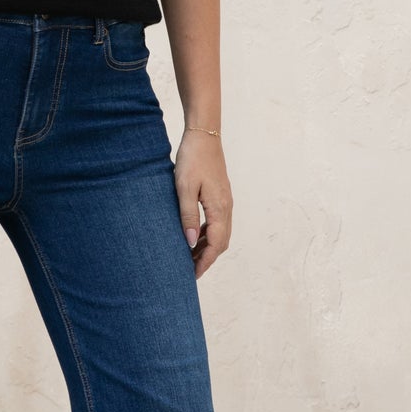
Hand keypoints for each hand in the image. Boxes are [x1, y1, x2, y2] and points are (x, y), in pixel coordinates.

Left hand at [175, 129, 230, 277]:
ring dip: (207, 247)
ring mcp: (225, 201)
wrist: (204, 135)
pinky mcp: (220, 196)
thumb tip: (189, 243)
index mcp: (219, 208)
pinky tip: (193, 236)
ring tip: (189, 257)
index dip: (204, 262)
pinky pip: (217, 222)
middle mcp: (226, 208)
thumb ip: (187, 216)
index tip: (192, 275)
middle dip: (206, 258)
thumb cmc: (192, 159)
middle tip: (189, 271)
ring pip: (220, 233)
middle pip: (221, 243)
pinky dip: (207, 234)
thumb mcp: (184, 188)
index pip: (215, 245)